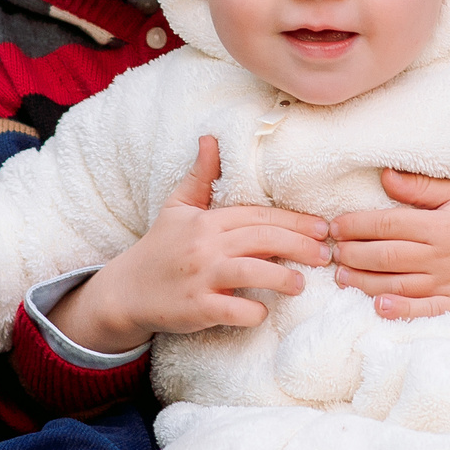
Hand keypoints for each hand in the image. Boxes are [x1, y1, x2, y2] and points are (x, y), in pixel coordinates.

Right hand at [44, 136, 330, 353]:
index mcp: (206, 221)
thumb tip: (210, 138)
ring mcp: (201, 278)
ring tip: (301, 283)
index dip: (293, 221)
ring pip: (252, 273)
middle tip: (324, 254)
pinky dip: (253, 312)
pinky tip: (264, 311)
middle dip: (299, 245)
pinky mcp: (197, 309)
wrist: (125, 291)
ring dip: (283, 278)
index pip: (258, 216)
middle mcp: (205, 246)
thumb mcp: (177, 208)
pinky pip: (235, 310)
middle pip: (262, 239)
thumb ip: (200, 176)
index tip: (320, 227)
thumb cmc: (159, 249)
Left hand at [326, 171, 449, 319]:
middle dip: (352, 252)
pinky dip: (401, 310)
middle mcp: (442, 256)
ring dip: (364, 281)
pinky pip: (427, 311)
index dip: (356, 225)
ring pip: (397, 284)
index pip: (387, 224)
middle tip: (330, 251)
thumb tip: (385, 179)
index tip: (334, 225)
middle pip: (385, 256)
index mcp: (441, 225)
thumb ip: (424, 189)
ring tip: (341, 276)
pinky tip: (379, 307)